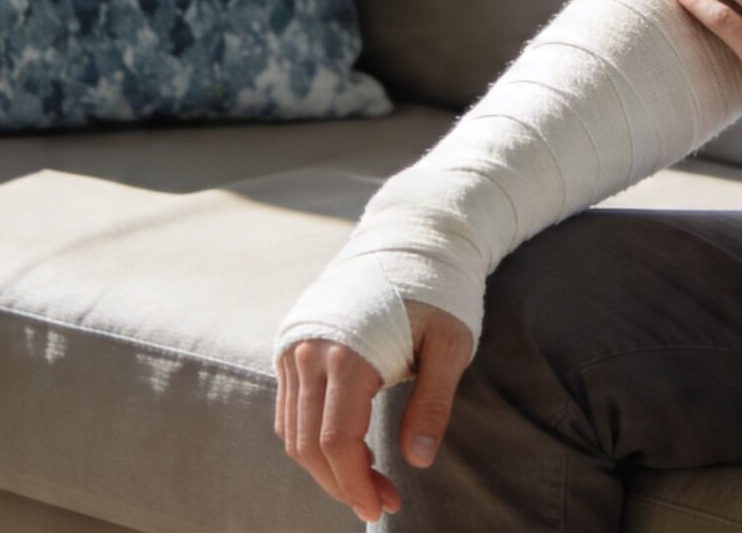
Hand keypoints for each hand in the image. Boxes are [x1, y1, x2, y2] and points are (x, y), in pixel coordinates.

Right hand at [274, 300, 474, 522]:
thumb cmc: (439, 290)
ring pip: (293, 430)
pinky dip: (310, 438)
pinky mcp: (292, 343)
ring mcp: (294, 346)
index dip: (357, 482)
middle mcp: (309, 350)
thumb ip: (432, 403)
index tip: (386, 507)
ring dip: (324, 466)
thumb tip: (419, 460)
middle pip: (308, 443)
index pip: (337, 440)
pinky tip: (345, 450)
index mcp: (346, 353)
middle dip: (342, 484)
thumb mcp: (451, 344)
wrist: (410, 235)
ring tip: (366, 484)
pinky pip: (289, 407)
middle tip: (381, 505)